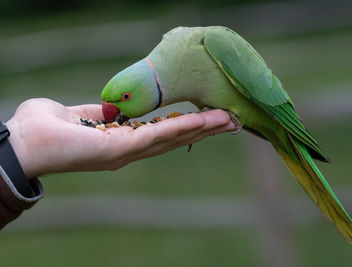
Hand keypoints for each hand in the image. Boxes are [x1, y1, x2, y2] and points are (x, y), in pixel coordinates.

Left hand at [5, 98, 234, 178]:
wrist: (22, 143)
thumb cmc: (44, 129)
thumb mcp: (80, 115)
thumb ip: (102, 113)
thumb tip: (114, 109)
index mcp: (121, 142)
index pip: (161, 133)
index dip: (186, 126)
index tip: (208, 117)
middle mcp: (129, 151)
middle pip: (174, 138)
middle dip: (204, 130)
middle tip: (232, 122)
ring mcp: (127, 152)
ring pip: (172, 138)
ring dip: (201, 128)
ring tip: (228, 121)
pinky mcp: (120, 149)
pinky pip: (157, 135)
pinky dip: (181, 127)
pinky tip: (203, 120)